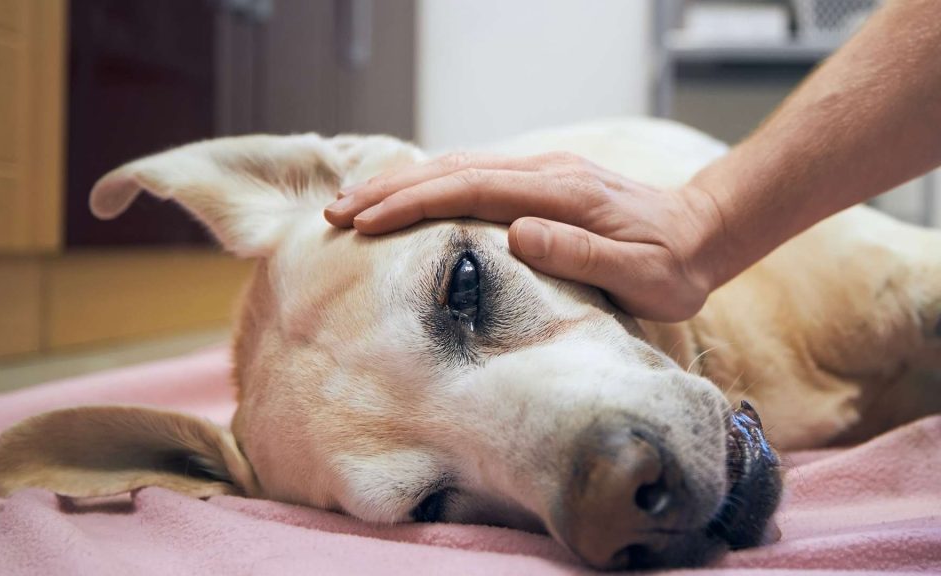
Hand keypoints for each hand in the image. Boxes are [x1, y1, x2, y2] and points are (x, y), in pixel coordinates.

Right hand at [324, 152, 723, 321]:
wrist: (702, 231)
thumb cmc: (672, 266)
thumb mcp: (641, 276)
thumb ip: (581, 253)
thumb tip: (516, 233)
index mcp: (562, 193)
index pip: (471, 190)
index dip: (414, 204)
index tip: (365, 222)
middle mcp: (545, 172)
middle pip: (452, 169)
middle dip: (389, 190)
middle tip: (334, 211)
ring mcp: (541, 171)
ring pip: (457, 167)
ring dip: (402, 183)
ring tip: (353, 204)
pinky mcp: (540, 179)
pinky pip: (473, 173)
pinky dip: (430, 182)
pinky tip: (404, 194)